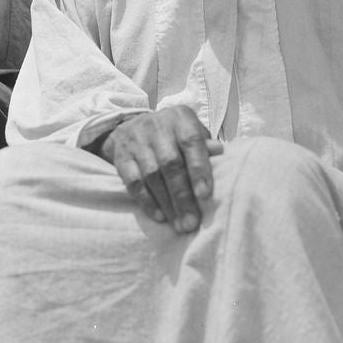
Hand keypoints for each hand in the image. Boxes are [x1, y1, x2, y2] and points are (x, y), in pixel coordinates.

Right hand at [95, 105, 222, 233]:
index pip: (191, 142)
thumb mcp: (192, 133)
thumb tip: (221, 153)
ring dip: (166, 203)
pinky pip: (133, 182)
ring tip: (178, 225)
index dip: (198, 169)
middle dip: (182, 196)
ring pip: (151, 175)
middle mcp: (156, 126)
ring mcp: (136, 140)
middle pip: (170, 163)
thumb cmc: (175, 136)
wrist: (135, 126)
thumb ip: (205, 146)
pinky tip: (159, 216)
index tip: (204, 196)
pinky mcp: (121, 156)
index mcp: (180, 118)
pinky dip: (146, 201)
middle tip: (191, 222)